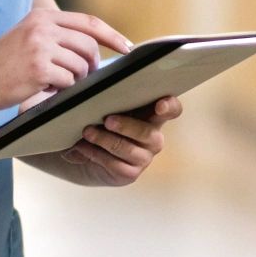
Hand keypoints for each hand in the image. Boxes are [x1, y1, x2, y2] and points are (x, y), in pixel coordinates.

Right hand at [0, 9, 130, 112]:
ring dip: (76, 80)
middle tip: (83, 77)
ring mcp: (40, 46)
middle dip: (92, 65)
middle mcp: (42, 27)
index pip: (89, 22)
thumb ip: (57, 36)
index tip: (128, 47)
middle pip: (89, 45)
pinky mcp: (38, 68)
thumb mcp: (28, 38)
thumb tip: (95, 49)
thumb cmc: (2, 65)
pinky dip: (62, 89)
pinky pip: (68, 81)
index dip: (112, 35)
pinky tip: (46, 90)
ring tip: (57, 84)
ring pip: (81, 65)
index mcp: (42, 17)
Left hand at [54, 96, 182, 186]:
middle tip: (107, 120)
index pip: (173, 110)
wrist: (86, 150)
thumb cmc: (99, 118)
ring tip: (87, 132)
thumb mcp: (106, 104)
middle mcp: (153, 138)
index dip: (170, 107)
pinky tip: (82, 147)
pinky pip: (114, 165)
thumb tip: (100, 82)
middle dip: (127, 126)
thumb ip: (111, 93)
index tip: (159, 105)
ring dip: (106, 140)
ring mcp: (143, 158)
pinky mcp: (129, 174)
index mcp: (152, 116)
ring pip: (129, 150)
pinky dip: (96, 154)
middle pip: (149, 133)